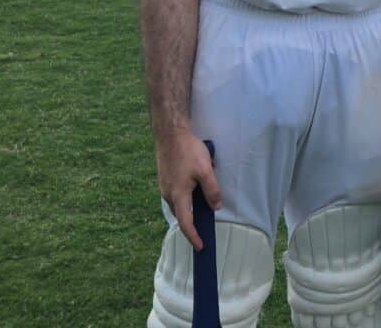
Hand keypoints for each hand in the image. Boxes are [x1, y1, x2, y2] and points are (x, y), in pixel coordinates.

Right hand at [154, 129, 221, 250]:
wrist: (170, 134)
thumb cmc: (188, 151)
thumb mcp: (206, 170)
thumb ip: (212, 190)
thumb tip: (215, 207)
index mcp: (178, 195)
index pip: (186, 223)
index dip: (193, 237)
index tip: (200, 246)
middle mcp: (168, 194)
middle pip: (181, 214)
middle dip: (192, 223)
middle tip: (205, 227)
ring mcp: (165, 186)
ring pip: (179, 203)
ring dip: (190, 207)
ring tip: (204, 204)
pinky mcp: (165, 179)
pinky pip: (177, 194)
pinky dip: (186, 197)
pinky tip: (195, 187)